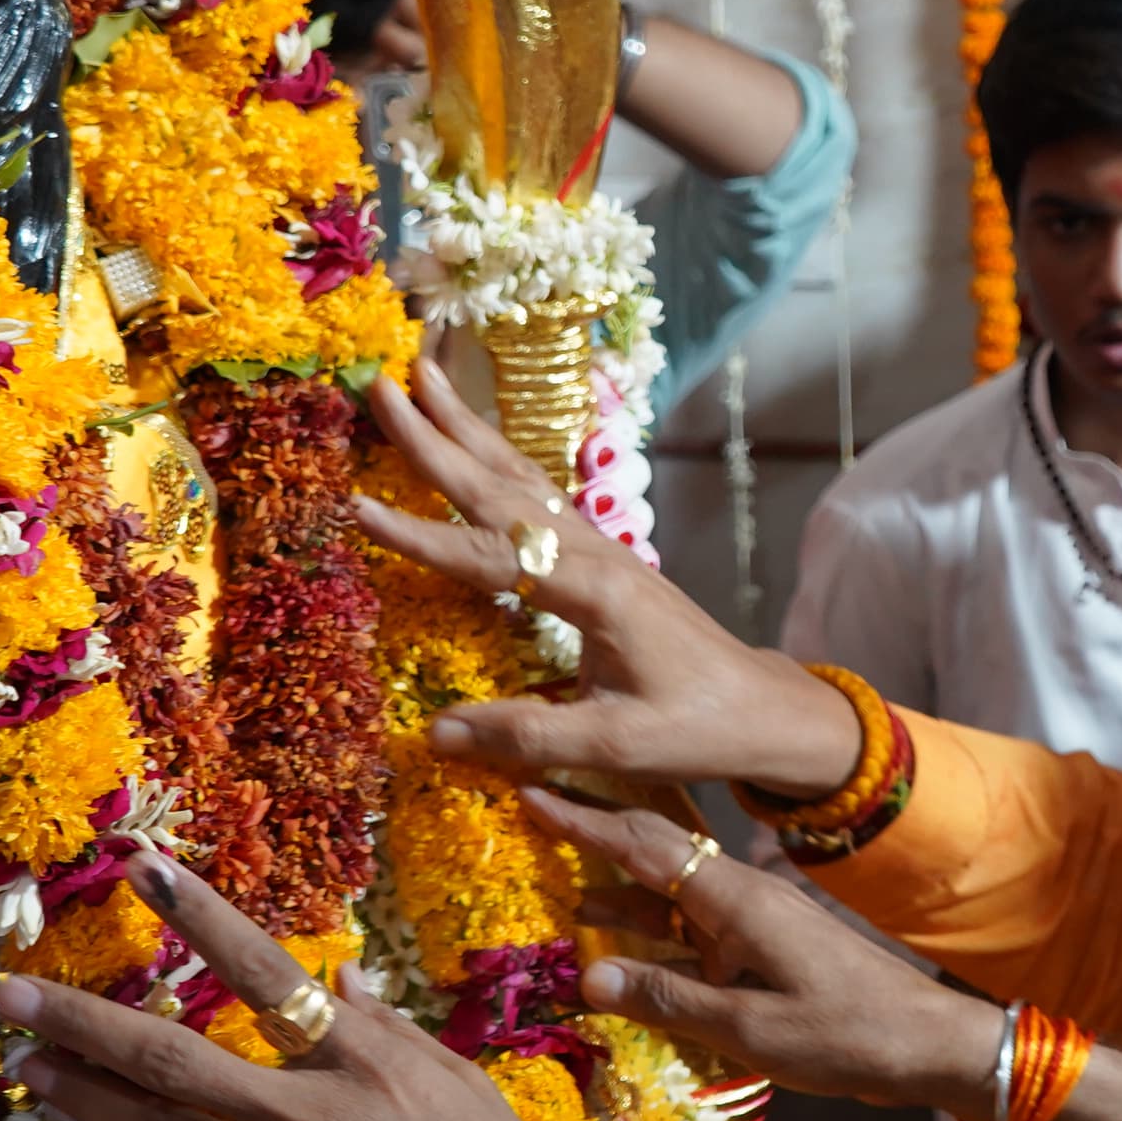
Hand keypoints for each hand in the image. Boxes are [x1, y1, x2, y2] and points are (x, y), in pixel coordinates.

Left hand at [0, 857, 620, 1120]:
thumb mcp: (460, 1081)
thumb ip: (388, 1029)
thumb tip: (336, 980)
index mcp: (360, 1062)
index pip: (263, 969)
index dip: (199, 914)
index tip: (142, 866)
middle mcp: (304, 1119)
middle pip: (170, 1061)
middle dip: (83, 1023)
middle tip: (13, 994)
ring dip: (79, 1100)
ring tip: (27, 1069)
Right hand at [355, 366, 866, 795]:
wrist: (764, 710)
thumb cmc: (696, 729)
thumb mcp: (615, 744)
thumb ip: (526, 735)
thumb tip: (435, 732)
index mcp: (593, 592)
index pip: (489, 557)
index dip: (418, 536)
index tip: (357, 505)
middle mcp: (594, 555)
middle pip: (500, 488)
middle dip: (435, 437)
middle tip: (381, 383)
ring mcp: (600, 551)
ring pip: (521, 477)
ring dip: (466, 427)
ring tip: (421, 376)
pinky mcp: (603, 560)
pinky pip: (538, 495)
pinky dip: (498, 459)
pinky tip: (477, 443)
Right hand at [535, 791, 1002, 1112]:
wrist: (930, 1043)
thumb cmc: (848, 1034)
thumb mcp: (752, 1028)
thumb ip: (669, 1001)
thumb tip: (587, 977)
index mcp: (738, 901)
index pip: (646, 847)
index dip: (585, 821)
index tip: (532, 790)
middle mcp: (742, 898)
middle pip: (656, 857)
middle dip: (596, 837)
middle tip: (537, 815)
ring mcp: (755, 924)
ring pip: (672, 900)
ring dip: (620, 897)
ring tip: (564, 892)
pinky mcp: (765, 952)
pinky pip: (694, 935)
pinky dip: (654, 938)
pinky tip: (625, 954)